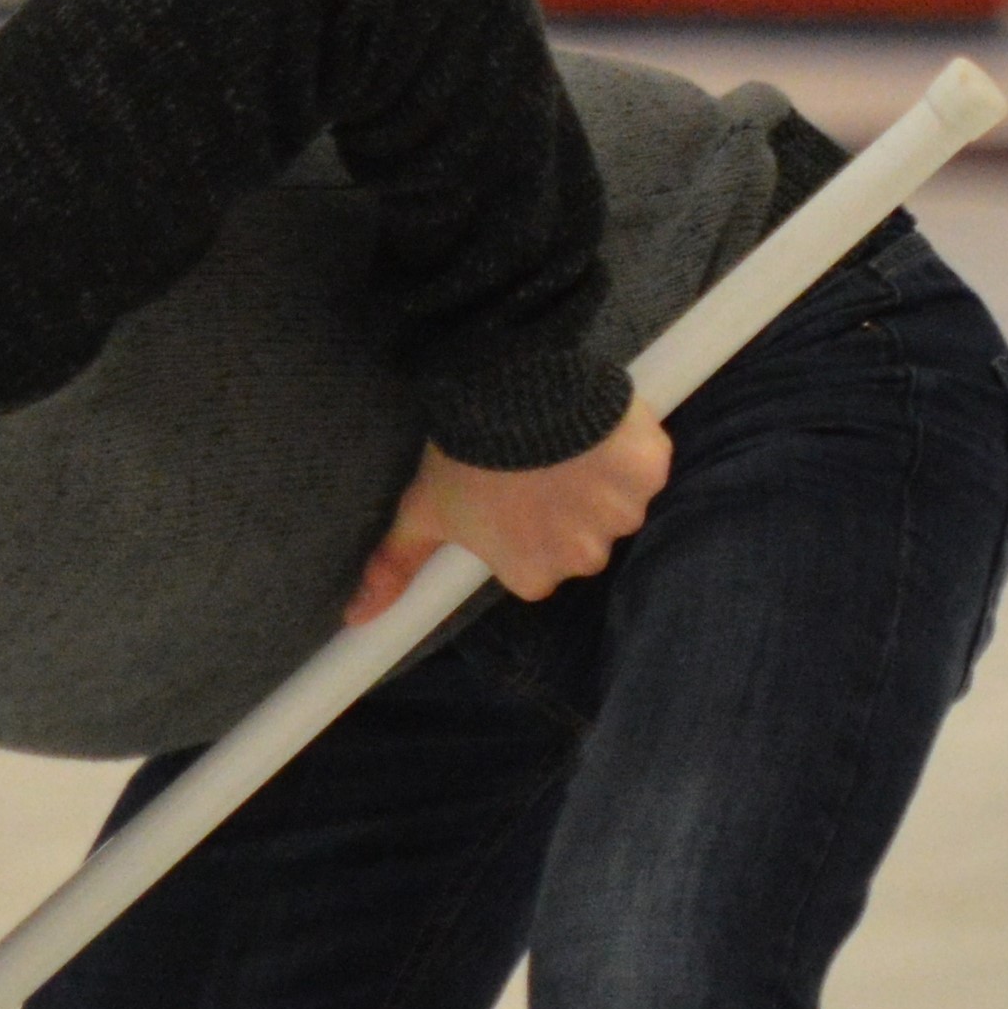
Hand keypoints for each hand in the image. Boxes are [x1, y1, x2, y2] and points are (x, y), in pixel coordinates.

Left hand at [348, 406, 673, 623]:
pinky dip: (628, 446)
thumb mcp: (422, 510)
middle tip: (536, 466)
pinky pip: (645, 465)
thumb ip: (396, 566)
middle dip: (566, 505)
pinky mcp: (650, 472)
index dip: (528, 523)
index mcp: (533, 574)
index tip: (513, 494)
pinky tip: (595, 428)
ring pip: (617, 501)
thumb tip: (358, 618)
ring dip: (598, 476)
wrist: (509, 390)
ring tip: (563, 443)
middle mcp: (583, 557)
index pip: (540, 560)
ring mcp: (621, 515)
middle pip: (584, 536)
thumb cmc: (462, 456)